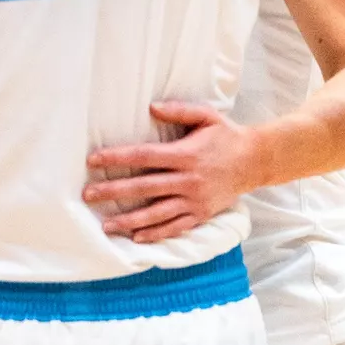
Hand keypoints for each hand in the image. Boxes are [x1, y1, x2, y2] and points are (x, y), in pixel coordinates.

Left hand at [83, 102, 262, 241]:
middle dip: (114, 191)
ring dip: (130, 221)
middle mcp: (188, 180)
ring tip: (106, 225)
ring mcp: (195, 200)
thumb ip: (179, 111)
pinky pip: (175, 227)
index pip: (144, 156)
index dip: (117, 158)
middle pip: (144, 187)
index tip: (93, 160)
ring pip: (157, 213)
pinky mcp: (201, 215)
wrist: (256, 161)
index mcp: (185, 155)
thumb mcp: (206, 116)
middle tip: (88, 194)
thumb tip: (151, 107)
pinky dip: (156, 234)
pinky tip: (137, 238)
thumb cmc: (226, 135)